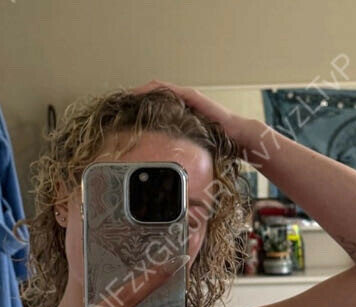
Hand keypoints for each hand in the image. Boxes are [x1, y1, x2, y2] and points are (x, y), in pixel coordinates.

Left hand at [131, 79, 255, 147]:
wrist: (236, 136)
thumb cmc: (217, 144)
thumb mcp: (192, 148)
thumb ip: (179, 152)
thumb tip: (166, 169)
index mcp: (181, 114)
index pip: (156, 106)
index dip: (140, 108)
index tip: (124, 114)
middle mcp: (182, 102)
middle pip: (154, 95)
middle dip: (136, 98)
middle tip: (119, 103)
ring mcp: (186, 96)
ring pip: (157, 88)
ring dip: (140, 91)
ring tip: (124, 95)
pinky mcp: (190, 94)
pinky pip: (166, 88)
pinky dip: (152, 89)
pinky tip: (139, 92)